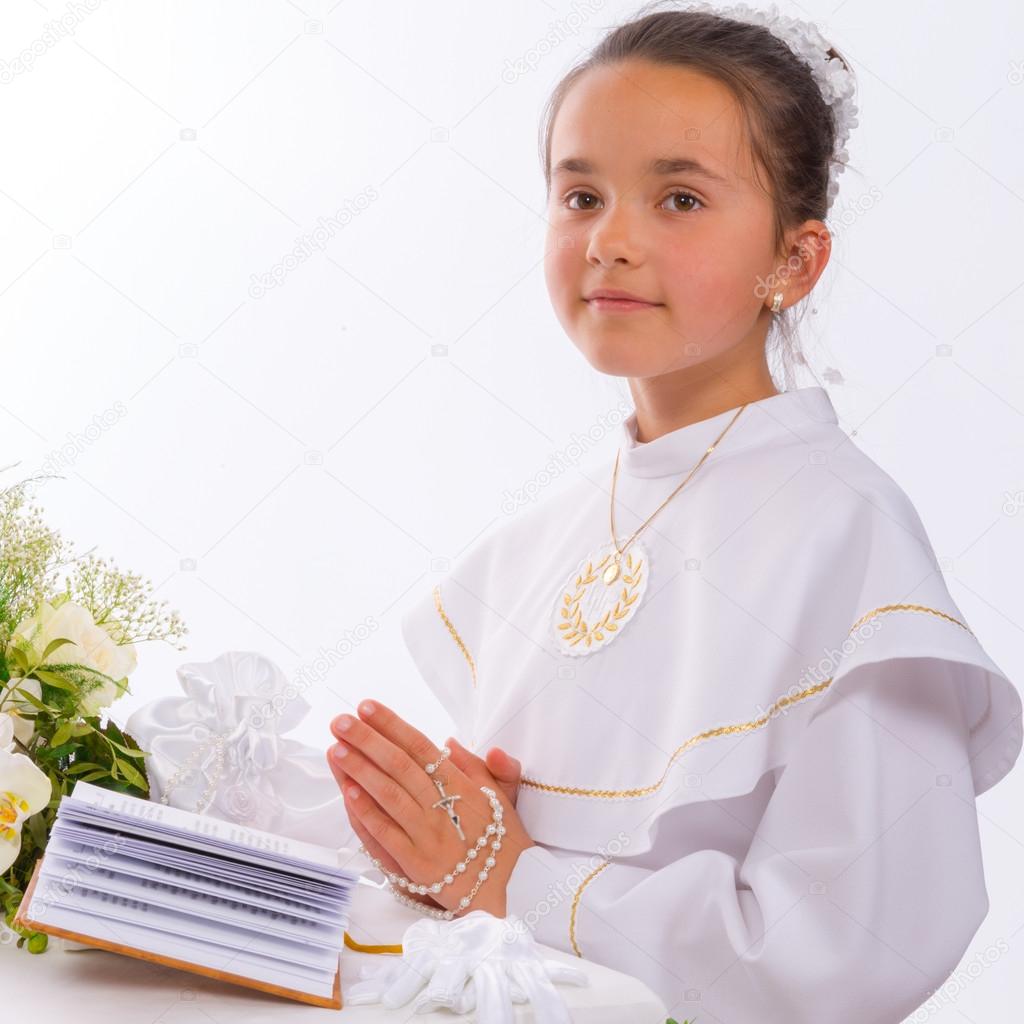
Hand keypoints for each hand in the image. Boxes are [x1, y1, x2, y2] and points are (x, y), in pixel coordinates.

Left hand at [328, 700, 535, 917]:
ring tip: (336, 749)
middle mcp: (443, 805)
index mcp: (461, 784)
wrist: (515, 888)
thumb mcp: (501, 794)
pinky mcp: (418, 863)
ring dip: (360, 770)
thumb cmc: (504, 839)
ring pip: (390, 795)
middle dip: (368, 740)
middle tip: (341, 721)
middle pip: (400, 765)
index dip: (392, 725)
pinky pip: (387, 835)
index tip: (367, 707)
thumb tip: (450, 741)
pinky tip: (348, 793)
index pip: (420, 747)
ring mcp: (429, 834)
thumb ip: (476, 765)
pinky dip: (367, 813)